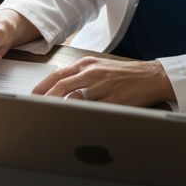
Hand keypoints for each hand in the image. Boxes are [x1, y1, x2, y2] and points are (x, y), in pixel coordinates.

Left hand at [32, 56, 174, 106]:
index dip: (42, 86)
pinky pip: (91, 109)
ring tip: (48, 116)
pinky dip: (79, 115)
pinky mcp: (111, 100)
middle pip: (60, 86)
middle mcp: (91, 73)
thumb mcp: (101, 67)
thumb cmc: (126, 74)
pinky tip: (71, 121)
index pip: (57, 74)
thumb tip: (62, 87)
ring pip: (72, 98)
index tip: (33, 95)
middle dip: (44, 98)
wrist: (152, 77)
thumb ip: (82, 74)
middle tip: (34, 108)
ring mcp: (101, 87)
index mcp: (87, 64)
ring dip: (58, 108)